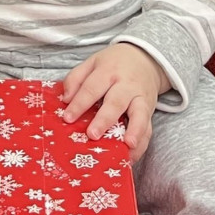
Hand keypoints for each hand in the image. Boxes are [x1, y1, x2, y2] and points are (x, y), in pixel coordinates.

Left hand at [59, 43, 166, 159]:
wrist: (145, 58)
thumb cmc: (114, 64)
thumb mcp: (92, 62)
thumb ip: (76, 78)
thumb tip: (65, 98)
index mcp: (109, 71)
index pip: (92, 88)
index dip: (79, 103)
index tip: (68, 118)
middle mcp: (126, 85)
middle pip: (115, 102)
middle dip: (104, 119)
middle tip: (92, 135)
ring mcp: (140, 98)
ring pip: (139, 115)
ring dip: (134, 131)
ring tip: (128, 145)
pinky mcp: (149, 111)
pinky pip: (148, 128)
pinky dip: (142, 143)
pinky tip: (132, 156)